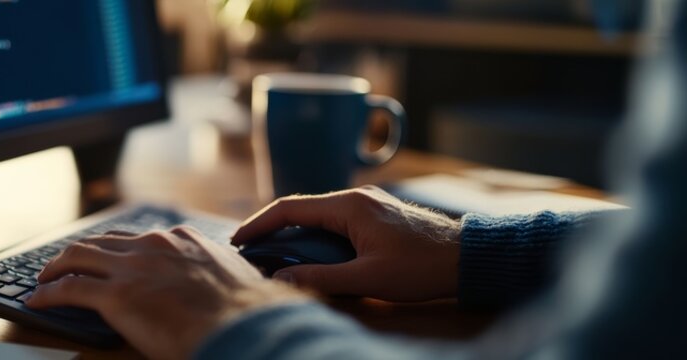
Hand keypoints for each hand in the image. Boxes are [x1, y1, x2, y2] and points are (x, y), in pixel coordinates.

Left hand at [26, 227, 309, 359]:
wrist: (243, 325)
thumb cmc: (247, 312)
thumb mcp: (235, 278)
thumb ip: (216, 273)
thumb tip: (224, 284)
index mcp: (182, 239)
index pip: (138, 238)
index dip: (117, 249)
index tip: (108, 257)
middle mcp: (153, 245)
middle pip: (101, 241)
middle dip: (78, 252)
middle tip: (64, 264)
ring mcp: (132, 267)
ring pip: (78, 256)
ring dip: (55, 267)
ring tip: (42, 278)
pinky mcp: (115, 295)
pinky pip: (69, 288)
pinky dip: (48, 293)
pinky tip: (37, 301)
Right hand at [232, 186, 461, 301]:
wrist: (468, 257)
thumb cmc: (421, 267)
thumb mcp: (368, 278)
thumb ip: (322, 278)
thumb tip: (281, 279)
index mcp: (348, 206)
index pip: (289, 208)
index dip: (258, 223)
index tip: (237, 240)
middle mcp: (354, 197)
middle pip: (300, 209)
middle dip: (272, 229)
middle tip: (250, 252)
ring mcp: (367, 204)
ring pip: (318, 215)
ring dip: (294, 234)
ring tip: (275, 256)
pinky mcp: (376, 215)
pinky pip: (334, 221)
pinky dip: (315, 235)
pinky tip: (312, 254)